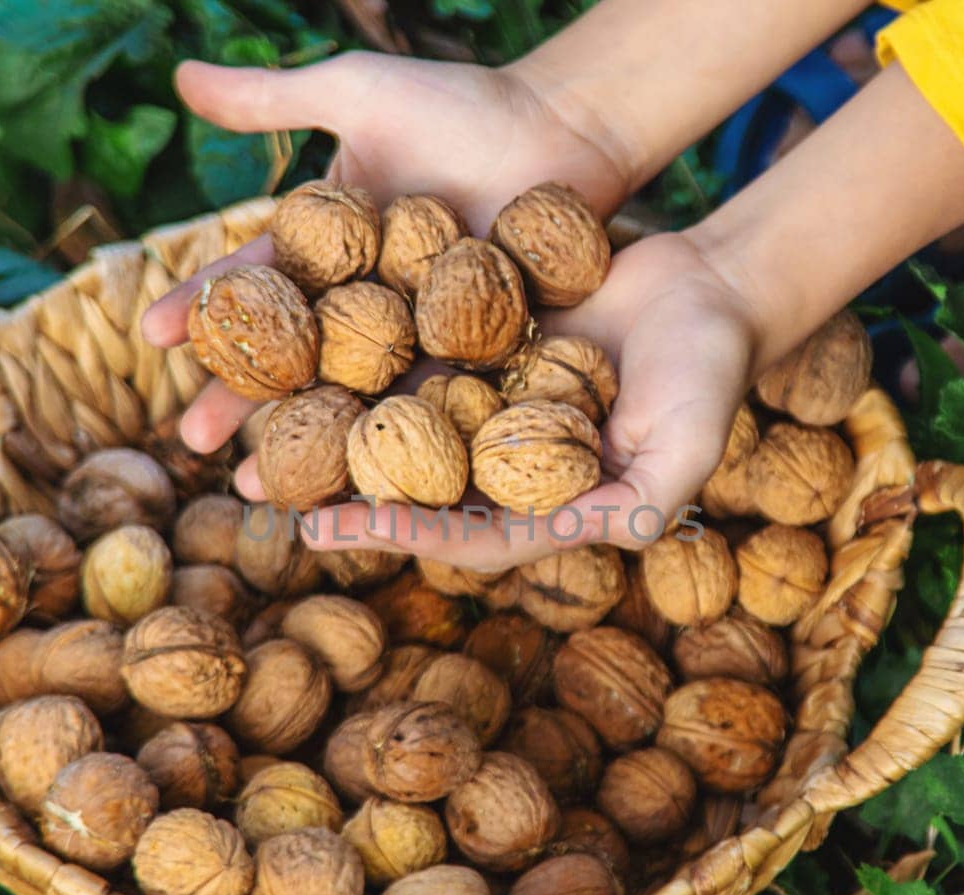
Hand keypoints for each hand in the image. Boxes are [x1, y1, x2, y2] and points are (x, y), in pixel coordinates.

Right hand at [142, 51, 632, 453]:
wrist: (560, 127)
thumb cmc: (457, 104)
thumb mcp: (354, 92)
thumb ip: (270, 98)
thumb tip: (175, 74)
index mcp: (326, 245)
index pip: (255, 283)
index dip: (206, 309)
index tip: (153, 338)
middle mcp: (361, 297)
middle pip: (292, 353)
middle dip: (239, 397)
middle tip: (190, 440)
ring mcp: (413, 331)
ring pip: (349, 390)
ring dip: (305, 437)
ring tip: (262, 485)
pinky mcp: (468, 354)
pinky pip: (426, 399)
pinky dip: (393, 436)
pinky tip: (359, 480)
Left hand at [260, 233, 751, 569]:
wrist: (709, 286)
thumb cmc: (710, 373)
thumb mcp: (687, 447)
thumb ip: (645, 498)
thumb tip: (606, 540)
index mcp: (545, 501)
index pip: (463, 530)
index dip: (401, 531)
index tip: (337, 527)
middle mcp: (504, 459)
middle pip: (409, 481)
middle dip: (335, 487)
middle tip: (255, 485)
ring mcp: (486, 399)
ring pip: (396, 416)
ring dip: (329, 420)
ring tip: (252, 421)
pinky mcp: (479, 342)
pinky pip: (413, 348)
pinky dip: (363, 349)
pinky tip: (304, 338)